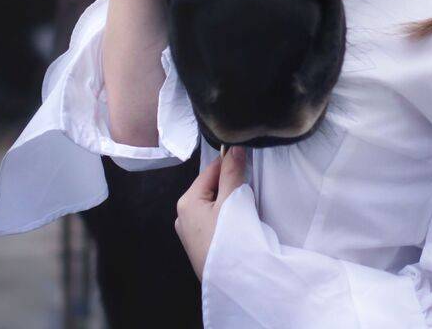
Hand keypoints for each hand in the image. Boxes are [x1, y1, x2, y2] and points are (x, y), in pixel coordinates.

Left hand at [175, 145, 248, 279]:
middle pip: (211, 188)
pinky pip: (212, 222)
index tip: (248, 164)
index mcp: (187, 201)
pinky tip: (236, 226)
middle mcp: (182, 215)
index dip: (230, 165)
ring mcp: (188, 233)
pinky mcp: (198, 246)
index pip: (211, 170)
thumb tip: (233, 146)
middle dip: (229, 187)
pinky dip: (225, 219)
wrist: (231, 284)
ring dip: (229, 204)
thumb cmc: (228, 240)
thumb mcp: (232, 201)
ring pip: (212, 205)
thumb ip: (232, 172)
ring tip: (244, 211)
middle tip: (248, 193)